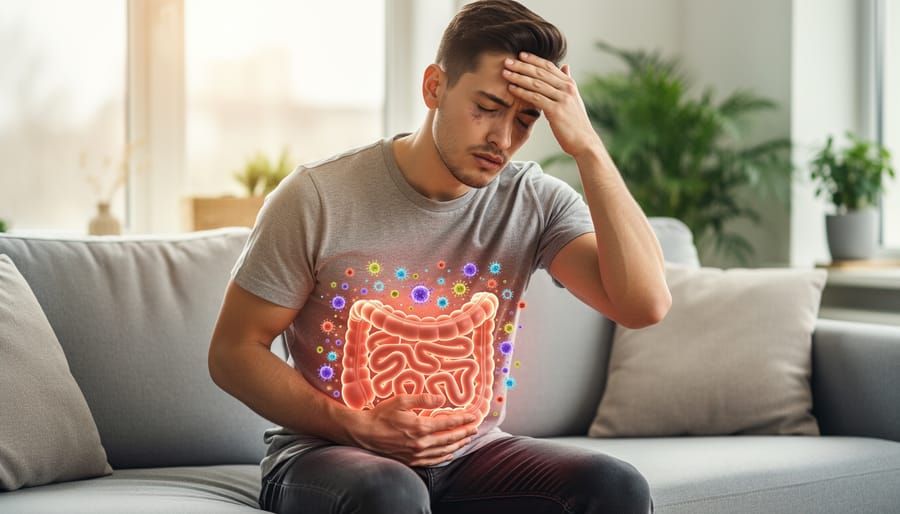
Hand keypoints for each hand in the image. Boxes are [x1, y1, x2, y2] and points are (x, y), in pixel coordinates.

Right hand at [348, 394, 478, 466]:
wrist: (363, 433)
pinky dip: (444, 457)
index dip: (464, 419)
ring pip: (443, 451)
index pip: (449, 423)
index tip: (474, 415)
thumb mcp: (402, 400)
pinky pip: (432, 461)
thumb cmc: (381, 415)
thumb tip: (441, 398)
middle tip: (476, 427)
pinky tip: (449, 453)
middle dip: (465, 432)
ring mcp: (416, 454)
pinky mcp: (410, 460)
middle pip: (450, 438)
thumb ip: (423, 399)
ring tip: (467, 439)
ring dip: (457, 444)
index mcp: (420, 426)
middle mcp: (421, 443)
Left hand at [503, 52, 601, 159]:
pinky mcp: (556, 111)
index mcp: (569, 84)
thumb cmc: (575, 122)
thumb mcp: (574, 98)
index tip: (520, 55)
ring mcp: (562, 99)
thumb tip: (565, 66)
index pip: (549, 66)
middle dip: (522, 65)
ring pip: (536, 84)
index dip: (534, 59)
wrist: (584, 142)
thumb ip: (567, 82)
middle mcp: (567, 88)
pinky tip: (511, 88)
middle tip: (507, 61)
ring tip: (505, 73)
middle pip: (540, 72)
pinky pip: (536, 98)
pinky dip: (522, 92)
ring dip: (518, 77)